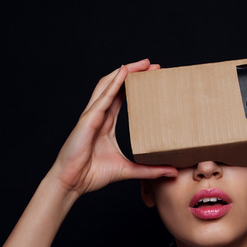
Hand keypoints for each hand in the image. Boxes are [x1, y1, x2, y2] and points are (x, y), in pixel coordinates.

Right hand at [48, 59, 177, 195]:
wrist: (72, 183)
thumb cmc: (92, 174)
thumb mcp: (128, 170)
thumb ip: (150, 170)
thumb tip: (173, 171)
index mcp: (106, 123)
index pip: (122, 96)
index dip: (136, 85)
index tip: (153, 77)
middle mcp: (99, 115)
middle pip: (117, 86)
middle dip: (134, 73)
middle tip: (154, 66)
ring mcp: (92, 115)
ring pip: (109, 85)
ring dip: (126, 72)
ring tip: (143, 63)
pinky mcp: (88, 120)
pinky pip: (103, 97)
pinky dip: (114, 83)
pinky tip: (124, 72)